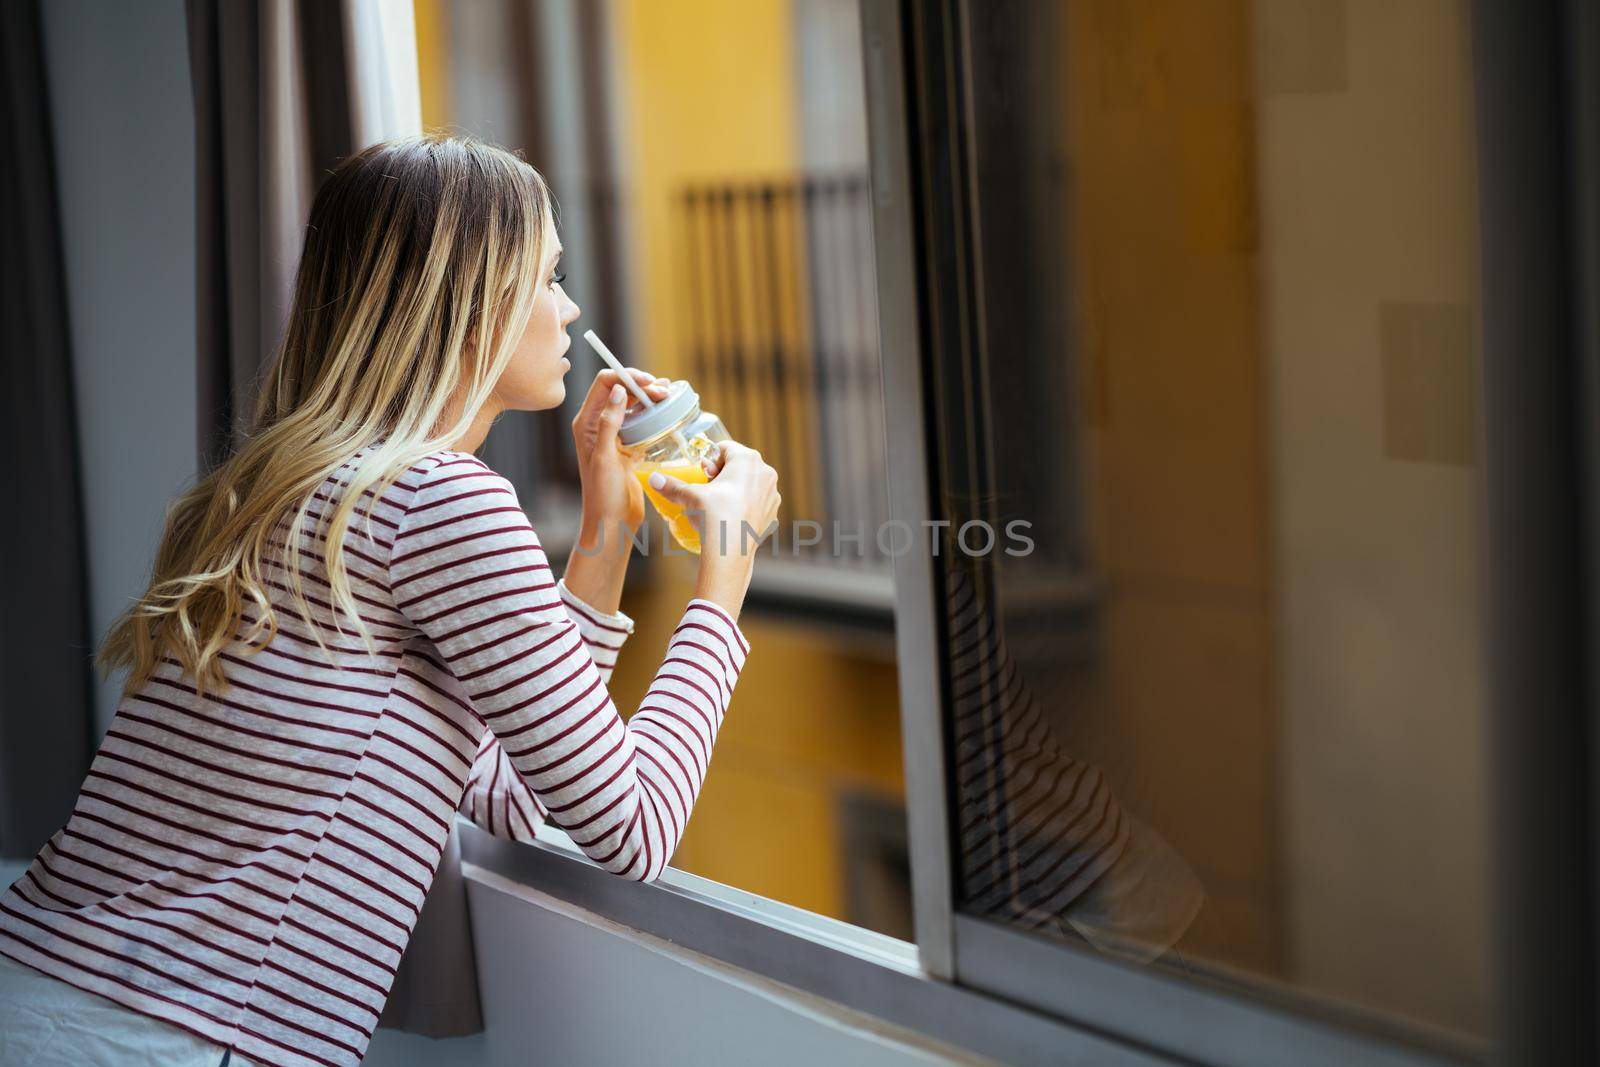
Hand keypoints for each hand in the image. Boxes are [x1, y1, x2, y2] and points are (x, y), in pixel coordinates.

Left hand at [571, 368, 670, 532]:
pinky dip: (653, 412)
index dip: (626, 377)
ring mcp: (614, 434)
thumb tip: (619, 390)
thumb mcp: (605, 457)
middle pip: (620, 390)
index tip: (648, 383)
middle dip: (642, 385)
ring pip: (632, 404)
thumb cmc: (603, 494)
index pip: (604, 384)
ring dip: (649, 397)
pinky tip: (667, 411)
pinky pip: (640, 420)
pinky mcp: (628, 445)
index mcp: (585, 423)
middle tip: (664, 391)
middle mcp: (598, 424)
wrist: (612, 522)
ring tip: (668, 396)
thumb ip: (609, 423)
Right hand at [647, 440, 779, 558]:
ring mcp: (772, 494)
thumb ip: (672, 485)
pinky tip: (731, 517)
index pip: (725, 448)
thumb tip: (653, 479)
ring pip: (750, 483)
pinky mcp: (773, 512)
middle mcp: (765, 472)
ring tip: (718, 504)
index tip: (702, 472)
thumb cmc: (714, 516)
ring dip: (735, 489)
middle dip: (722, 474)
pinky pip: (757, 502)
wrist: (731, 551)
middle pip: (739, 464)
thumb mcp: (691, 497)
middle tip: (708, 488)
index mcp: (748, 459)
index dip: (711, 459)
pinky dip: (745, 505)